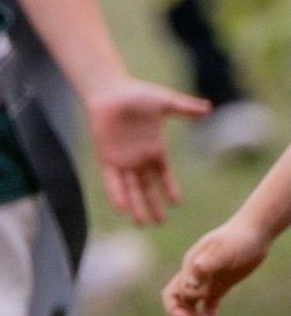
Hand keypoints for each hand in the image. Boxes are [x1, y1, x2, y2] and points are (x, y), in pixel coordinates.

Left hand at [83, 78, 208, 225]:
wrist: (109, 91)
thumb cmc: (136, 95)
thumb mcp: (165, 103)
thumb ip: (185, 109)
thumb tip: (209, 108)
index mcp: (154, 149)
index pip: (163, 175)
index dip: (169, 188)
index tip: (176, 203)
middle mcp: (138, 158)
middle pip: (147, 187)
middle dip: (153, 205)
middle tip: (160, 224)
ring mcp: (122, 159)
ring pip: (130, 188)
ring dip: (135, 205)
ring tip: (141, 224)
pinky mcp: (107, 157)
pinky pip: (112, 180)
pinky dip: (116, 193)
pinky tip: (121, 208)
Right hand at [161, 216, 268, 315]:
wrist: (254, 234)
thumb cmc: (236, 238)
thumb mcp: (221, 250)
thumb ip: (204, 266)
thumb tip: (189, 284)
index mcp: (189, 267)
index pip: (174, 291)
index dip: (176, 307)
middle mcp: (194, 276)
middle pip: (177, 299)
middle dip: (179, 313)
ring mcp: (206, 282)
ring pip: (192, 305)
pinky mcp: (219, 287)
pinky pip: (209, 306)